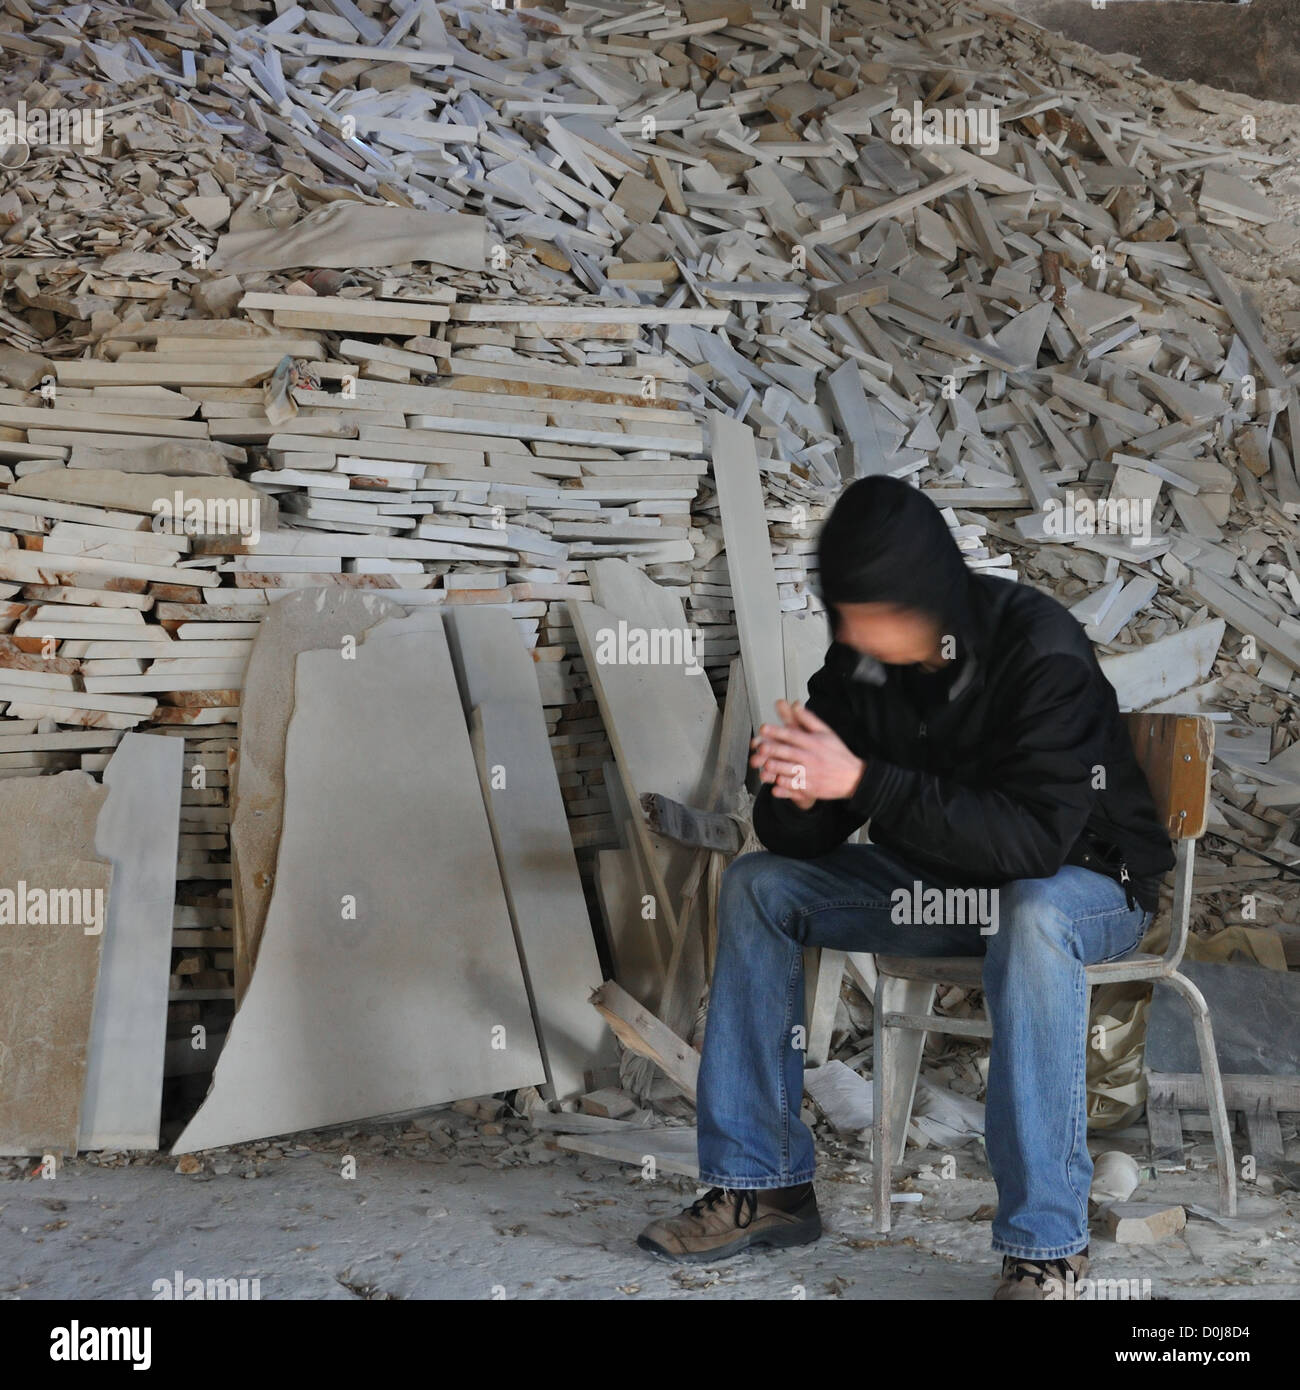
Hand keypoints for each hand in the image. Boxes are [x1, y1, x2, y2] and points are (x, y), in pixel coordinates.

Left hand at [751, 699, 865, 808]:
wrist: (853, 777)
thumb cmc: (837, 753)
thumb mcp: (826, 732)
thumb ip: (808, 719)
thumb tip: (795, 704)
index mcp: (814, 742)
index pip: (793, 735)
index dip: (777, 731)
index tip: (763, 728)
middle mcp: (812, 758)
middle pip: (790, 753)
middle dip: (774, 750)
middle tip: (760, 747)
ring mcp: (812, 774)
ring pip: (790, 771)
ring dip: (777, 769)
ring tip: (764, 766)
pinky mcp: (812, 788)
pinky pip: (796, 788)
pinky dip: (785, 788)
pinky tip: (775, 786)